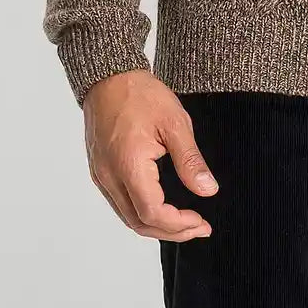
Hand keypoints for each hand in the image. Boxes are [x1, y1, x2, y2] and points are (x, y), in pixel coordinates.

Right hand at [82, 68, 218, 241]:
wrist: (109, 75)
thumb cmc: (139, 93)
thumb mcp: (175, 122)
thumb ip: (190, 160)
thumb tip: (207, 190)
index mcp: (128, 164)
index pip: (152, 213)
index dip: (178, 224)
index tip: (201, 221)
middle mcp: (110, 176)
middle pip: (138, 223)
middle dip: (171, 231)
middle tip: (198, 227)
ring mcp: (101, 175)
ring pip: (127, 217)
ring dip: (156, 225)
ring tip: (183, 221)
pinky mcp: (99, 170)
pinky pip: (119, 203)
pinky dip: (141, 212)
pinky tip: (160, 205)